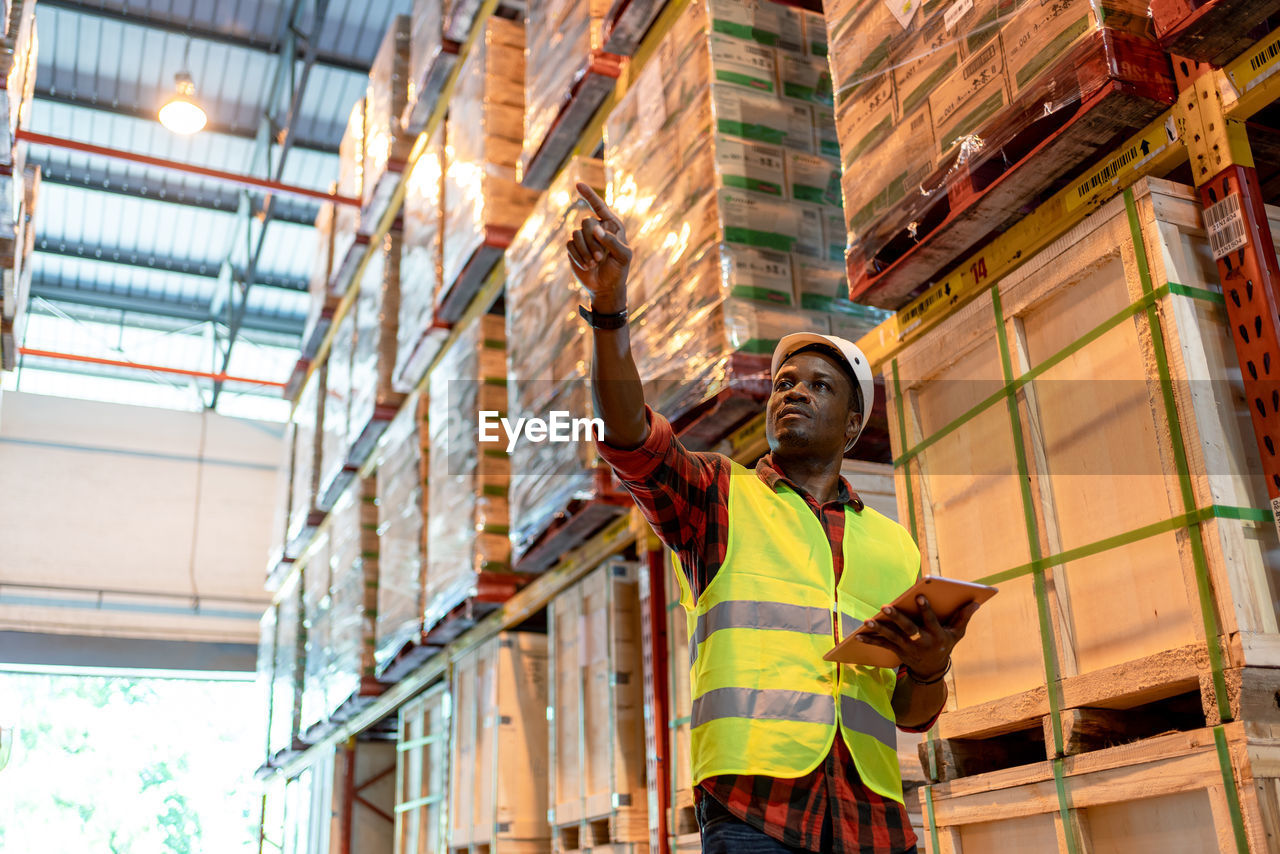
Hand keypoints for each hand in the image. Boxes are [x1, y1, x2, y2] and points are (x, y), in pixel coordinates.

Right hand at [567, 183, 631, 312]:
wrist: (606, 287)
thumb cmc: (619, 270)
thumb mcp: (623, 256)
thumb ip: (612, 241)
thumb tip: (596, 228)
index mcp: (611, 225)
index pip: (599, 206)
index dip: (589, 195)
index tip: (578, 184)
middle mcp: (596, 228)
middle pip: (586, 222)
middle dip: (592, 241)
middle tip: (600, 259)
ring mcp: (584, 238)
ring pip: (576, 234)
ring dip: (585, 251)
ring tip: (594, 264)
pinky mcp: (574, 248)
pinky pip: (570, 245)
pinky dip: (578, 257)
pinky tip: (586, 267)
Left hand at [858, 596, 978, 679]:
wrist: (932, 670)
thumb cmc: (945, 645)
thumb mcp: (957, 633)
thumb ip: (964, 617)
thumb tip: (975, 602)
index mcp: (937, 636)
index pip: (932, 621)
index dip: (926, 609)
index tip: (920, 596)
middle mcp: (922, 643)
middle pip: (908, 629)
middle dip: (897, 618)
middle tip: (885, 606)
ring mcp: (909, 648)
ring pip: (892, 638)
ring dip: (879, 629)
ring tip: (867, 621)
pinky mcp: (898, 652)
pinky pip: (882, 646)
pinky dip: (870, 641)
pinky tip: (858, 636)